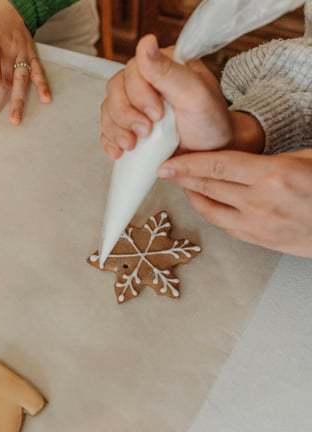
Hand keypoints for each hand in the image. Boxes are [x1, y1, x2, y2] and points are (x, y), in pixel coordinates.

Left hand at [0, 0, 50, 127]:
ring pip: (21, 79)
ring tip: (15, 119)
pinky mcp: (30, 54)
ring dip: (19, 100)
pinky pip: (38, 71)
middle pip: (3, 77)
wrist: (7, 5)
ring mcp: (20, 52)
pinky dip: (43, 85)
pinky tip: (46, 98)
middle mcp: (7, 48)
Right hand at [101, 34, 234, 158]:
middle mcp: (145, 82)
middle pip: (115, 91)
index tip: (157, 114)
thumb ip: (168, 70)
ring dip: (117, 130)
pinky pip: (106, 129)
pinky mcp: (127, 125)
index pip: (132, 71)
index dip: (138, 95)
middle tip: (146, 131)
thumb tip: (146, 42)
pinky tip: (120, 150)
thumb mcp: (194, 94)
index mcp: (163, 66)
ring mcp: (134, 104)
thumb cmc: (210, 122)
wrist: (211, 153)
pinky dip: (110, 141)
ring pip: (108, 110)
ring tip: (134, 144)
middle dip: (127, 115)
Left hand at [158, 149, 311, 256]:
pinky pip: (227, 227)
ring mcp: (261, 226)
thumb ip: (271, 159)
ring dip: (194, 197)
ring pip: (212, 211)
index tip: (166, 164)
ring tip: (184, 185)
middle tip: (168, 171)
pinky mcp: (263, 242)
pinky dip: (213, 213)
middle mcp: (262, 203)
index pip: (215, 167)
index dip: (186, 165)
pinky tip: (209, 204)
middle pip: (208, 188)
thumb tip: (240, 156)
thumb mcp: (307, 157)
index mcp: (274, 176)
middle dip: (183, 178)